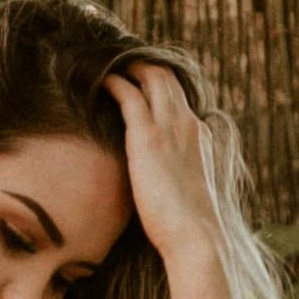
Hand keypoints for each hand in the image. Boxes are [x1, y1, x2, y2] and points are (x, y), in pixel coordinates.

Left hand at [100, 63, 223, 260]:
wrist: (198, 236)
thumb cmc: (190, 227)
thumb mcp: (188, 194)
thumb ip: (177, 180)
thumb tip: (164, 190)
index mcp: (200, 136)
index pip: (179, 98)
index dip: (158, 85)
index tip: (138, 82)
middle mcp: (189, 123)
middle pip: (167, 77)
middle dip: (142, 65)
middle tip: (117, 63)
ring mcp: (171, 127)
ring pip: (151, 77)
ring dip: (128, 66)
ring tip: (105, 63)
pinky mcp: (148, 136)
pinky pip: (129, 95)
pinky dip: (113, 82)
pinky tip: (98, 81)